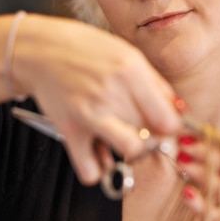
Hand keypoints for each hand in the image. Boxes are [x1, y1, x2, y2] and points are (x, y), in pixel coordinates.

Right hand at [14, 15, 182, 183]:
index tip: (165, 124)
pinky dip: (97, 168)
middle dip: (151, 133)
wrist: (40, 51)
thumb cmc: (86, 50)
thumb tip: (179, 112)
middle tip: (141, 125)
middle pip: (152, 133)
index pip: (168, 119)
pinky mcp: (70, 131)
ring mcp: (90, 114)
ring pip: (130, 151)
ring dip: (130, 149)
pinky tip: (97, 151)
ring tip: (123, 137)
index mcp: (131, 71)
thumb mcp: (127, 54)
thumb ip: (155, 84)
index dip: (171, 126)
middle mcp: (112, 93)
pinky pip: (91, 170)